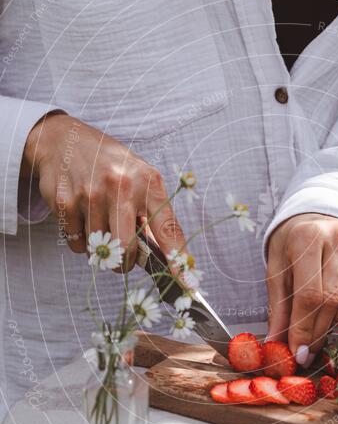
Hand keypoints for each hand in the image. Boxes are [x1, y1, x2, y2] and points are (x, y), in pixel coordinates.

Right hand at [22, 113, 183, 269]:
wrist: (64, 139)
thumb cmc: (111, 164)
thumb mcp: (140, 178)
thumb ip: (152, 213)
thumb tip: (165, 257)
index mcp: (148, 182)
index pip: (168, 228)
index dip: (178, 261)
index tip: (187, 284)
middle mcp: (121, 186)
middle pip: (126, 249)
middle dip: (126, 263)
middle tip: (124, 257)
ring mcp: (90, 194)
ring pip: (99, 250)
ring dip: (101, 248)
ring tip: (100, 222)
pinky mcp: (65, 202)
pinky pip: (77, 244)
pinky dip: (81, 241)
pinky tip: (83, 218)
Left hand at [266, 213, 337, 364]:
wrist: (310, 213)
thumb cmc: (292, 243)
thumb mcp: (276, 268)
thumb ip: (279, 306)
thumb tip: (277, 343)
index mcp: (307, 239)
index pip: (309, 295)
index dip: (304, 330)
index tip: (299, 353)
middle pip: (334, 297)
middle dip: (321, 331)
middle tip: (311, 351)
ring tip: (335, 325)